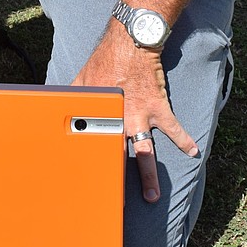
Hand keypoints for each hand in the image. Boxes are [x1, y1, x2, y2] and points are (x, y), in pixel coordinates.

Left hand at [72, 22, 198, 202]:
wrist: (131, 43)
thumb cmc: (104, 61)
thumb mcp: (81, 79)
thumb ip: (71, 96)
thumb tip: (53, 104)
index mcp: (98, 114)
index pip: (91, 144)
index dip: (89, 165)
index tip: (85, 185)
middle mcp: (118, 119)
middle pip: (116, 155)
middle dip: (116, 180)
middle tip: (117, 203)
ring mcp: (140, 116)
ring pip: (144, 151)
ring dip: (149, 174)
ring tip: (152, 196)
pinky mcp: (158, 107)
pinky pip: (174, 127)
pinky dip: (184, 139)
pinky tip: (193, 152)